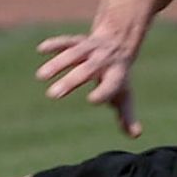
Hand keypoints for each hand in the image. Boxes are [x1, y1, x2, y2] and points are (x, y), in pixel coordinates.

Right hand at [34, 22, 142, 136]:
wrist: (119, 42)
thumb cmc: (118, 76)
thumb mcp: (124, 95)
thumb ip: (127, 116)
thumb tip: (136, 135)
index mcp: (115, 76)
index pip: (110, 85)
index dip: (102, 92)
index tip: (91, 100)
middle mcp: (103, 61)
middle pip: (87, 70)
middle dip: (71, 80)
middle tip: (53, 95)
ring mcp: (90, 49)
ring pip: (74, 53)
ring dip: (58, 63)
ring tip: (41, 76)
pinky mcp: (78, 41)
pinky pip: (67, 41)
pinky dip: (55, 43)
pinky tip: (42, 48)